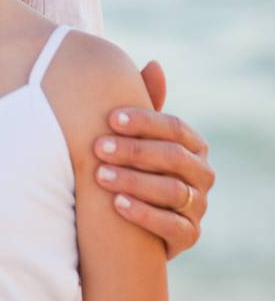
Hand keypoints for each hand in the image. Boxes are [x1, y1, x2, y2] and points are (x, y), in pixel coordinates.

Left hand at [94, 59, 213, 259]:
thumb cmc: (132, 164)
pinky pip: (172, 226)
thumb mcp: (137, 135)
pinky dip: (144, 214)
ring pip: (172, 191)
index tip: (110, 118)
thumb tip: (154, 64)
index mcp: (193, 145)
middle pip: (173, 158)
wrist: (128, 219)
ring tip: (100, 176)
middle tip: (98, 147)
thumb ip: (145, 103)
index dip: (144, 122)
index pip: (174, 128)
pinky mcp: (189, 236)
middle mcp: (202, 174)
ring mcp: (199, 206)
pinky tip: (116, 204)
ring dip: (134, 181)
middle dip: (134, 151)